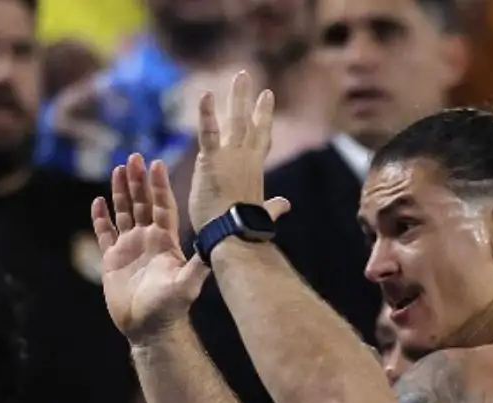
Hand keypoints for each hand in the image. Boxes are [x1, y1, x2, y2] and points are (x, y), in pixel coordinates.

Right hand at [93, 153, 208, 339]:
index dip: (159, 185)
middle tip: (134, 157)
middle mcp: (148, 240)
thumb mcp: (187, 283)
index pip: (163, 206)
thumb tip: (215, 245)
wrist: (150, 328)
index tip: (157, 163)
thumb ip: (198, 264)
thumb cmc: (171, 308)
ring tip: (118, 169)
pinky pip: (104, 234)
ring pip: (124, 213)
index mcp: (165, 241)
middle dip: (138, 181)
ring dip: (120, 192)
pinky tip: (97, 202)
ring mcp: (129, 248)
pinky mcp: (112, 260)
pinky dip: (100, 218)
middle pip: (142, 203)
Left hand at [188, 70, 279, 232]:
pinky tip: (206, 95)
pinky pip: (209, 132)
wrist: (233, 236)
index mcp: (254, 170)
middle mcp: (246, 159)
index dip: (263, 118)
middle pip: (251, 124)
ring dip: (238, 98)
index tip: (266, 98)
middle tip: (249, 78)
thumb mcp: (260, 213)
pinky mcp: (212, 161)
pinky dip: (207, 114)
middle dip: (251, 101)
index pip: (260, 138)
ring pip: (236, 121)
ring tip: (240, 76)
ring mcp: (231, 158)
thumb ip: (272, 206)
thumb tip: (285, 205)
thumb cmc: (243, 230)